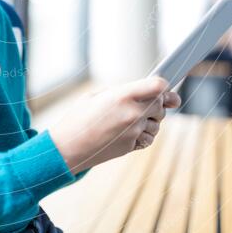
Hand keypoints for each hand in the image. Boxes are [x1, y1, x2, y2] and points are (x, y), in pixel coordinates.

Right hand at [48, 77, 180, 173]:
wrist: (67, 147)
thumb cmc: (78, 118)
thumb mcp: (97, 96)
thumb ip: (123, 92)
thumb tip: (143, 92)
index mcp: (123, 95)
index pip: (158, 86)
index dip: (164, 85)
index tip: (164, 87)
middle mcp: (132, 113)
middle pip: (160, 104)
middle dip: (158, 103)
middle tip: (148, 102)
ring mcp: (134, 132)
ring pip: (157, 124)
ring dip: (151, 120)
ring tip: (133, 118)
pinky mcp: (132, 146)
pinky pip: (149, 138)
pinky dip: (145, 135)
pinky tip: (132, 131)